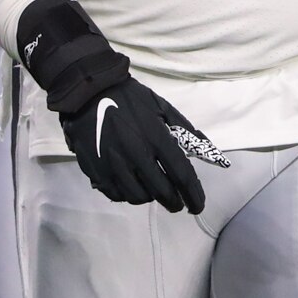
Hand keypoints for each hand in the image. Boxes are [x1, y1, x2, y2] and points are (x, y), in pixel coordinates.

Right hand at [59, 74, 213, 214]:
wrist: (89, 91)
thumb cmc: (130, 98)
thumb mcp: (163, 108)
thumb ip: (186, 131)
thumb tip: (208, 151)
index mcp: (157, 138)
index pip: (182, 175)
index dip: (193, 195)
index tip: (198, 206)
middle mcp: (136, 155)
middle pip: (161, 191)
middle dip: (174, 202)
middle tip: (178, 204)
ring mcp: (114, 164)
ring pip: (138, 197)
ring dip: (151, 198)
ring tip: (154, 191)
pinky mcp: (95, 169)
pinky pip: (115, 194)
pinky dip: (127, 195)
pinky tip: (132, 187)